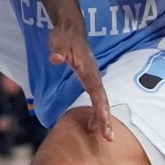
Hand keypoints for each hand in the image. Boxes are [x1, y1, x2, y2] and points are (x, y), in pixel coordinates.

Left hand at [48, 22, 113, 141]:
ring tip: (105, 135)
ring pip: (101, 100)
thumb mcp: (58, 41)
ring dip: (103, 117)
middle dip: (105, 118)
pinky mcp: (89, 79)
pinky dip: (98, 111)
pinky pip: (96, 98)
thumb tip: (56, 58)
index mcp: (87, 68)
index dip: (100, 106)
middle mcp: (93, 74)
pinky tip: (93, 123)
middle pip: (102, 99)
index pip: (96, 90)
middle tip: (108, 137)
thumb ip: (57, 51)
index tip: (103, 121)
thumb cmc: (64, 36)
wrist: (70, 28)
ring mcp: (92, 77)